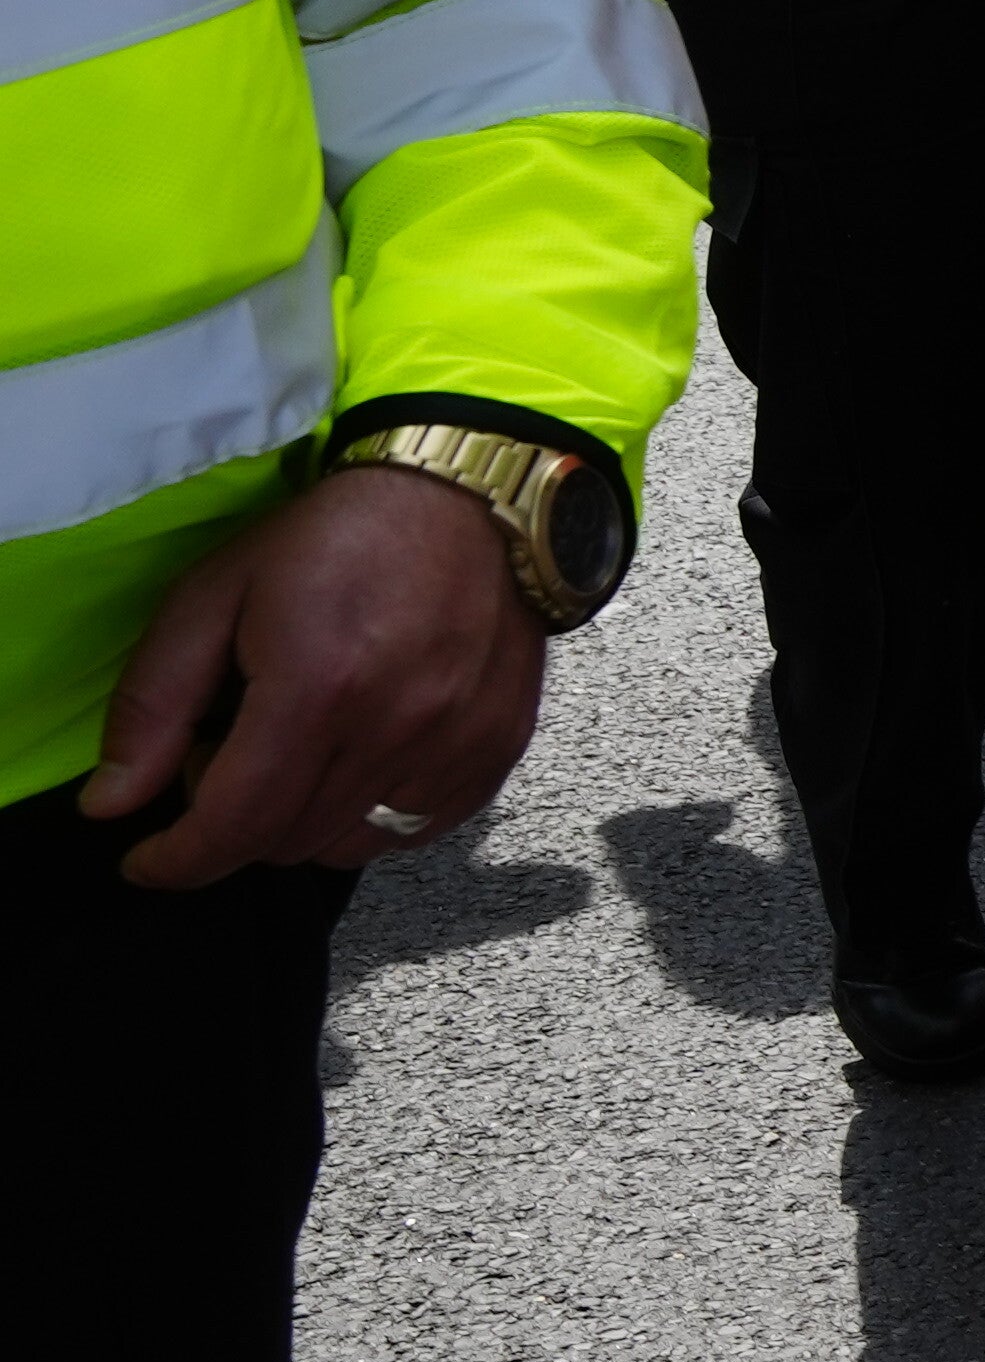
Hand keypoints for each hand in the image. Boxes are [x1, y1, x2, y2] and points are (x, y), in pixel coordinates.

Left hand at [83, 464, 542, 888]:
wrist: (469, 500)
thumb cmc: (331, 539)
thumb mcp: (212, 596)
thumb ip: (153, 704)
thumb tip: (110, 803)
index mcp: (316, 686)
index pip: (234, 824)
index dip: (178, 860)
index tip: (146, 861)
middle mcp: (395, 728)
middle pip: (286, 843)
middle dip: (233, 823)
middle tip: (226, 759)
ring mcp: (456, 745)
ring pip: (348, 847)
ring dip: (300, 825)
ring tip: (296, 758)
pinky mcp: (498, 749)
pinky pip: (416, 830)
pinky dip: (370, 818)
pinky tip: (357, 762)